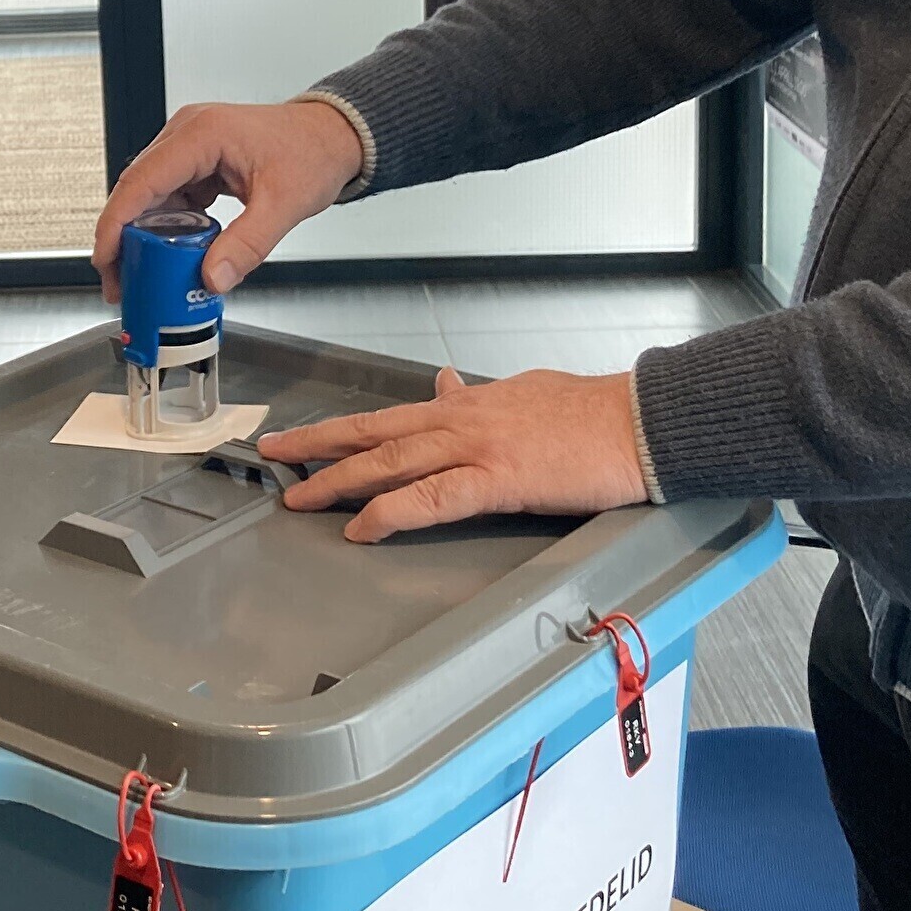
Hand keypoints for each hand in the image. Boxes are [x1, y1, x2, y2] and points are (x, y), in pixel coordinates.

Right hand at [92, 98, 364, 298]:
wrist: (333, 135)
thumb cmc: (313, 151)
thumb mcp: (284, 204)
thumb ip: (247, 245)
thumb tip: (212, 277)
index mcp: (202, 134)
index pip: (142, 181)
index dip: (116, 223)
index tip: (106, 258)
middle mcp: (188, 134)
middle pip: (137, 189)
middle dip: (123, 238)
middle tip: (121, 281)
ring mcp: (190, 146)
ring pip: (150, 195)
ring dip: (143, 235)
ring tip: (142, 275)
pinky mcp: (197, 161)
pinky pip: (169, 196)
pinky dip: (165, 227)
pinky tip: (169, 254)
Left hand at [259, 366, 648, 541]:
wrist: (637, 420)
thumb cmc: (590, 413)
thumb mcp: (523, 392)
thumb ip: (478, 395)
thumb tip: (444, 384)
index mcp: (467, 403)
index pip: (391, 414)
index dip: (344, 427)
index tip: (307, 434)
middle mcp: (461, 418)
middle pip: (374, 431)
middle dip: (318, 442)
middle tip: (272, 451)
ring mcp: (476, 447)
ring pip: (390, 460)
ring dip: (337, 478)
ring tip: (297, 494)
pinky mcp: (498, 479)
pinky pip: (432, 498)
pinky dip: (391, 511)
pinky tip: (361, 526)